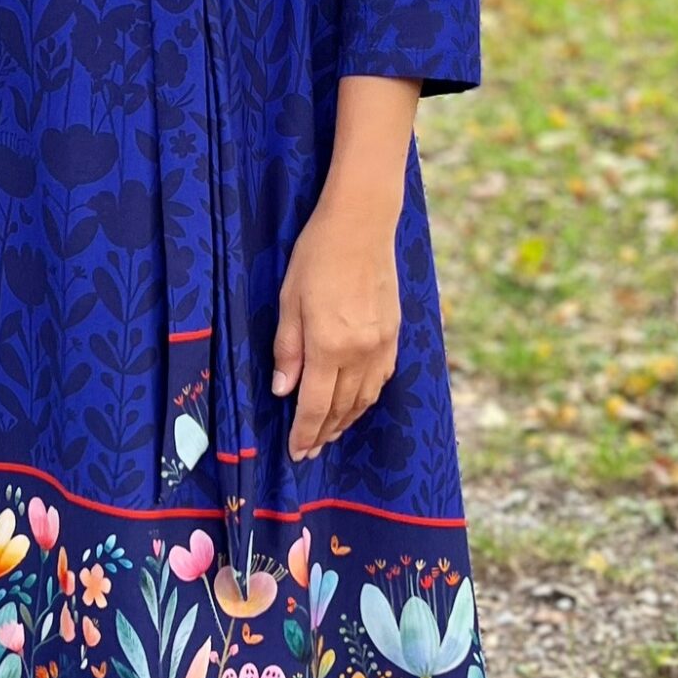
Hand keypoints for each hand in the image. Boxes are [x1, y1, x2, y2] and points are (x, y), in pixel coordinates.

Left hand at [272, 180, 401, 460]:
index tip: (295, 452)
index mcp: (330, 346)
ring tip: (330, 434)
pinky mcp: (394, 334)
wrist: (361, 225)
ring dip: (346, 421)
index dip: (304, 433)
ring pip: (365, 398)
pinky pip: (381, 379)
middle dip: (324, 434)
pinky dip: (367, 398)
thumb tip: (284, 390)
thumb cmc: (316, 257)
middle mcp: (360, 352)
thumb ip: (288, 350)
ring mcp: (382, 344)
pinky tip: (356, 403)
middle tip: (309, 451)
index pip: (315, 406)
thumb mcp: (289, 302)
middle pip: (342, 409)